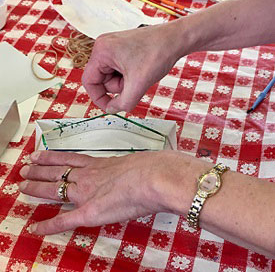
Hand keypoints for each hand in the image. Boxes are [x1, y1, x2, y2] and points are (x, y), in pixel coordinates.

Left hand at [19, 150, 203, 234]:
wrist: (156, 176)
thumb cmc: (154, 167)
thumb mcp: (142, 162)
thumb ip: (135, 168)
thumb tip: (142, 171)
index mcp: (102, 164)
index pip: (71, 159)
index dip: (53, 157)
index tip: (40, 154)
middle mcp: (90, 175)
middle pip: (58, 170)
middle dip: (39, 170)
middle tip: (24, 167)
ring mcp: (88, 192)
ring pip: (56, 188)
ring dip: (37, 188)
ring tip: (22, 186)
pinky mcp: (90, 212)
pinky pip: (65, 220)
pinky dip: (49, 225)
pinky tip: (35, 228)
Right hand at [82, 22, 181, 112]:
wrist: (176, 39)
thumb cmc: (158, 54)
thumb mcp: (138, 85)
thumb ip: (123, 103)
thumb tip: (112, 110)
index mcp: (101, 51)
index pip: (89, 82)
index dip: (99, 98)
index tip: (111, 108)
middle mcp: (103, 46)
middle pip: (101, 80)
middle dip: (118, 87)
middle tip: (134, 84)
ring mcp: (113, 47)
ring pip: (111, 76)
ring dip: (124, 82)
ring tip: (139, 75)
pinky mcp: (122, 49)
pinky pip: (118, 70)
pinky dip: (128, 76)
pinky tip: (140, 70)